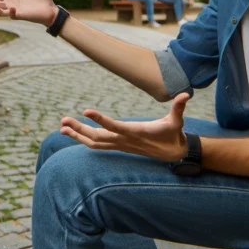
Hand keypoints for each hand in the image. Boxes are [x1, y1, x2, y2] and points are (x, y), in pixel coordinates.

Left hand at [59, 93, 190, 161]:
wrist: (174, 154)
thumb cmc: (173, 134)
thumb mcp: (177, 121)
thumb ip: (179, 107)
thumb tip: (186, 94)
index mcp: (135, 133)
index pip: (114, 126)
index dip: (100, 120)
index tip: (85, 111)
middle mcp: (124, 141)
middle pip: (97, 137)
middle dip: (79, 130)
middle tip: (63, 121)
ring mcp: (120, 145)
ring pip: (94, 143)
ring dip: (77, 136)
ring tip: (61, 128)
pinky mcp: (119, 146)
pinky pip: (98, 145)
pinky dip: (84, 139)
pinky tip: (74, 134)